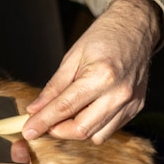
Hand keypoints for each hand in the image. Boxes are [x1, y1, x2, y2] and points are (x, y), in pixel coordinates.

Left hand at [22, 0, 162, 144]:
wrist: (135, 27)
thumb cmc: (103, 38)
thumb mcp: (72, 58)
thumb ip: (53, 88)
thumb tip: (34, 110)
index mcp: (101, 76)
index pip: (65, 108)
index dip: (43, 122)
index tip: (28, 131)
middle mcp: (119, 93)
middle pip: (81, 129)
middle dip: (58, 130)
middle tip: (46, 123)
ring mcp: (130, 103)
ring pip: (95, 135)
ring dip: (75, 130)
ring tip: (68, 113)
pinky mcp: (136, 108)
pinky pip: (109, 130)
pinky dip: (93, 126)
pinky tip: (87, 110)